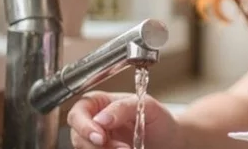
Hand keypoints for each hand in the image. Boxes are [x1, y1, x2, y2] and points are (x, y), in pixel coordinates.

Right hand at [67, 91, 182, 148]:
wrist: (170, 140)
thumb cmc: (159, 119)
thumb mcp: (147, 106)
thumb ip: (123, 108)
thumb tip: (101, 118)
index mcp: (100, 102)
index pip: (78, 112)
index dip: (84, 125)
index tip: (99, 136)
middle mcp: (94, 121)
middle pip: (77, 135)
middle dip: (95, 145)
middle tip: (119, 148)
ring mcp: (97, 140)